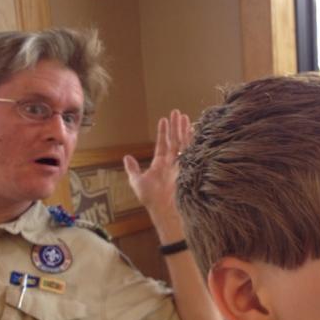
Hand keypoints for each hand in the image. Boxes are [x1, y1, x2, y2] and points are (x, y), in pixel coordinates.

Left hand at [124, 110, 190, 229]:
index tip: (164, 119)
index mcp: (160, 164)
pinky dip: (192, 140)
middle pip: (174, 140)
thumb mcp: (137, 182)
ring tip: (183, 116)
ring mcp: (181, 164)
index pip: (163, 144)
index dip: (163, 132)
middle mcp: (172, 162)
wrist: (165, 208)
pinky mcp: (188, 167)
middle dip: (175, 126)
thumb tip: (126, 157)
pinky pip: (190, 151)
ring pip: (183, 143)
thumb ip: (133, 169)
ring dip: (183, 129)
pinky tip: (193, 129)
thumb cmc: (151, 198)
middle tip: (176, 112)